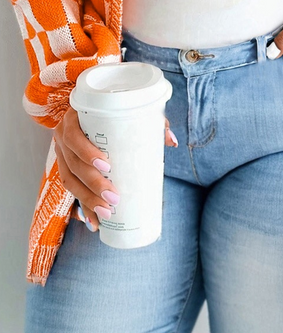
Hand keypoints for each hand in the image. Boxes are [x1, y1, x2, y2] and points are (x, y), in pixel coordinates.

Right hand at [54, 107, 177, 231]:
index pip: (74, 137)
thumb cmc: (110, 112)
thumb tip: (171, 141)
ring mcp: (61, 153)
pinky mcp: (64, 168)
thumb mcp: (128, 111)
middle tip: (113, 198)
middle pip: (73, 165)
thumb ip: (150, 121)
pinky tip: (93, 221)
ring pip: (69, 181)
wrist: (90, 110)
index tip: (106, 165)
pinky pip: (70, 190)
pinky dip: (82, 207)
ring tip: (106, 213)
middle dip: (93, 185)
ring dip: (87, 200)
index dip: (87, 152)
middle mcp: (63, 136)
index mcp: (74, 119)